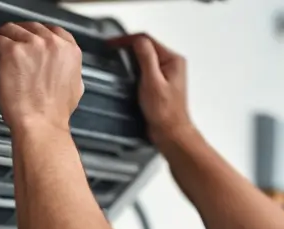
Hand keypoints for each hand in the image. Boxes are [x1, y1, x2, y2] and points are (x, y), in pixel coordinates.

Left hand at [0, 22, 84, 132]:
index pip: (53, 30)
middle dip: (18, 33)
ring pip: (11, 30)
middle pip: (30, 27)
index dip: (37, 34)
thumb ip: (69, 70)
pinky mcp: (13, 52)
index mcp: (69, 51)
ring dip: (1, 36)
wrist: (42, 124)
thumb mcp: (75, 87)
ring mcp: (32, 46)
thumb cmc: (54, 113)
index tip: (28, 38)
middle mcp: (52, 44)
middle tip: (9, 41)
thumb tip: (61, 67)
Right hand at [109, 33, 193, 147]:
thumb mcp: (152, 81)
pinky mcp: (160, 83)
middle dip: (128, 47)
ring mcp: (166, 73)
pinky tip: (126, 74)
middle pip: (146, 47)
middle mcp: (171, 64)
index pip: (147, 40)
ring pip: (145, 58)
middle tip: (110, 50)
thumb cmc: (164, 112)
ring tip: (115, 59)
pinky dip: (134, 68)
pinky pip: (145, 69)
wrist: (170, 133)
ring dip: (130, 57)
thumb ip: (146, 58)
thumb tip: (137, 40)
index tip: (111, 43)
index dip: (127, 40)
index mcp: (172, 60)